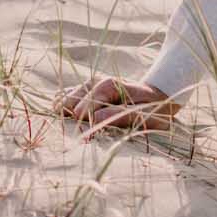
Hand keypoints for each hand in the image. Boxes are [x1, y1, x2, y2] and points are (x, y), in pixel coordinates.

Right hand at [57, 74, 180, 135]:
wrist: (154, 98)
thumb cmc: (150, 109)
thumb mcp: (143, 114)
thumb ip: (121, 116)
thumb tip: (94, 120)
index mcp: (108, 85)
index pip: (85, 107)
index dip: (88, 123)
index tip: (94, 135)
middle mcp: (94, 82)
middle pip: (69, 103)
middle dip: (74, 120)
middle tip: (85, 131)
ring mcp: (86, 85)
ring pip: (62, 100)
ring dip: (65, 115)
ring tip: (77, 126)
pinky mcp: (81, 91)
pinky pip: (62, 98)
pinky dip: (62, 109)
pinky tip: (69, 118)